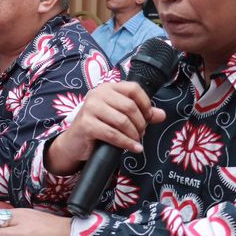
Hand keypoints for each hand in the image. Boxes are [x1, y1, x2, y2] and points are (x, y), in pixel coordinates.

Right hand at [45, 82, 165, 175]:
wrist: (74, 143)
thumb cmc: (98, 127)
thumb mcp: (120, 117)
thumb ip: (141, 114)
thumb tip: (161, 114)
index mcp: (107, 88)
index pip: (134, 89)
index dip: (145, 104)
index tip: (148, 118)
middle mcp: (97, 94)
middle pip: (130, 106)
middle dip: (140, 123)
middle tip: (141, 133)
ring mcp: (90, 108)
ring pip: (122, 121)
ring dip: (134, 135)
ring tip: (136, 141)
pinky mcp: (86, 124)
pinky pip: (113, 134)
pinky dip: (126, 143)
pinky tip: (133, 148)